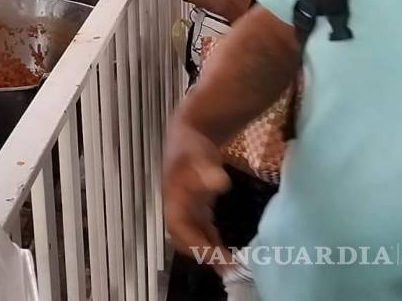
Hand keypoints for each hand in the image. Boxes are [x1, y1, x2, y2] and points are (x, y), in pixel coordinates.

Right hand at [163, 121, 230, 268]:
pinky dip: (212, 242)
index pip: (179, 228)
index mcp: (172, 199)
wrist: (190, 133)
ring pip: (193, 237)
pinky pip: (202, 230)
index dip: (194, 244)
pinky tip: (226, 252)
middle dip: (202, 255)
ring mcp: (185, 208)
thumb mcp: (200, 155)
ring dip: (208, 253)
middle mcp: (176, 208)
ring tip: (229, 268)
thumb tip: (220, 183)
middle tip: (227, 268)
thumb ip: (208, 170)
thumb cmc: (191, 145)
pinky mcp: (196, 207)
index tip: (215, 256)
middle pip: (183, 238)